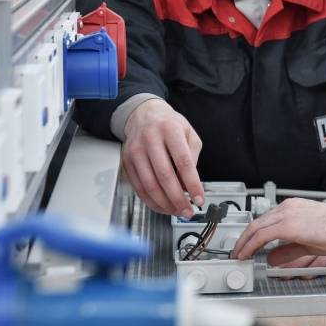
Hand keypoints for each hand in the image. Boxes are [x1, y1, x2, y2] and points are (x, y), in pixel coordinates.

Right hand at [121, 98, 203, 216]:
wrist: (144, 114)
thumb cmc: (169, 124)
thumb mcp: (189, 132)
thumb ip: (193, 156)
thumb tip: (191, 184)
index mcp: (170, 130)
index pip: (183, 162)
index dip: (192, 184)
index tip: (199, 198)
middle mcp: (150, 140)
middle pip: (164, 176)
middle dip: (178, 198)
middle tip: (188, 210)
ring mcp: (135, 151)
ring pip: (149, 185)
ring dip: (164, 203)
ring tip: (177, 211)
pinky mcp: (127, 162)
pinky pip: (138, 187)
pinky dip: (151, 201)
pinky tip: (162, 206)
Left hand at [231, 198, 325, 261]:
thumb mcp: (308, 242)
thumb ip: (289, 248)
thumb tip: (274, 258)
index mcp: (293, 207)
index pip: (265, 220)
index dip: (252, 234)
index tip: (246, 245)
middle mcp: (287, 207)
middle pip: (256, 223)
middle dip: (243, 239)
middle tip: (236, 251)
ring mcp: (287, 214)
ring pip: (255, 228)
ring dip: (244, 242)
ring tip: (238, 255)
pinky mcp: (288, 224)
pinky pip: (262, 236)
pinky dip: (250, 245)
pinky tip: (246, 254)